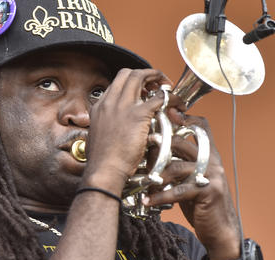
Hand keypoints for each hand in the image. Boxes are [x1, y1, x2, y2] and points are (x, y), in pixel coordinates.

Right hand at [82, 68, 170, 191]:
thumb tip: (115, 129)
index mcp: (99, 108)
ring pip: (141, 77)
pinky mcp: (138, 115)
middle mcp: (110, 102)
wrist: (104, 171)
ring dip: (156, 77)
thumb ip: (107, 127)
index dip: (132, 83)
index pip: (116, 84)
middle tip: (157, 83)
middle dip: (145, 74)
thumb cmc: (102, 162)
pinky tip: (176, 105)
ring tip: (167, 86)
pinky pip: (159, 97)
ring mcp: (123, 106)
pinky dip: (171, 98)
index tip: (142, 91)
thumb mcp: (98, 138)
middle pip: (128, 74)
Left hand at [143, 112, 240, 259]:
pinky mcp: (208, 192)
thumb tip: (154, 153)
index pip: (201, 126)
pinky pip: (179, 190)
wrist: (220, 230)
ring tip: (143, 181)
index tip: (165, 116)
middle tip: (143, 145)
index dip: (184, 118)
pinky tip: (148, 201)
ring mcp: (212, 175)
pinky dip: (160, 196)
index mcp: (209, 154)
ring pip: (177, 166)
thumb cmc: (201, 205)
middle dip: (160, 145)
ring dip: (156, 175)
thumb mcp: (190, 180)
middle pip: (183, 142)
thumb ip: (179, 165)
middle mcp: (212, 161)